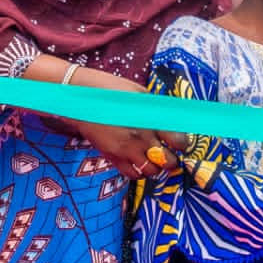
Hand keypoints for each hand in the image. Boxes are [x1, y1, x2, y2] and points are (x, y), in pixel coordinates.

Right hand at [55, 64, 174, 179]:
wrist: (78, 97)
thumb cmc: (109, 89)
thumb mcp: (138, 92)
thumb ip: (155, 108)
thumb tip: (171, 118)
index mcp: (150, 118)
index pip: (178, 140)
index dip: (183, 144)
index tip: (181, 142)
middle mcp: (140, 137)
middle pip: (168, 161)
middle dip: (172, 159)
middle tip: (170, 154)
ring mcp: (126, 149)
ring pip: (151, 171)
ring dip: (156, 167)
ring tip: (153, 158)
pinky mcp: (112, 156)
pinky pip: (132, 174)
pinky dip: (139, 172)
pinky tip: (138, 161)